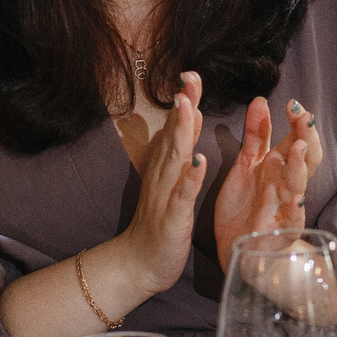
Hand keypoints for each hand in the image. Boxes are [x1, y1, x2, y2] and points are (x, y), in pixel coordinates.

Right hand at [118, 73, 207, 292]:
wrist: (138, 264)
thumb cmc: (159, 221)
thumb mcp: (170, 180)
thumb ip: (178, 146)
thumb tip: (189, 112)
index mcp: (166, 166)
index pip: (176, 127)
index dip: (185, 100)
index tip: (192, 73)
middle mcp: (162, 175)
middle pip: (174, 134)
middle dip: (184, 104)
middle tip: (190, 76)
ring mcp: (165, 195)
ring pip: (175, 158)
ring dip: (182, 131)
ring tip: (189, 105)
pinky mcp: (172, 218)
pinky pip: (182, 195)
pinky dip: (190, 177)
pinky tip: (199, 161)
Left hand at [212, 97, 322, 273]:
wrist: (239, 249)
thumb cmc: (246, 206)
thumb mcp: (248, 165)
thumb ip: (256, 135)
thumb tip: (261, 100)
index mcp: (280, 165)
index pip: (298, 137)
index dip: (298, 121)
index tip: (292, 102)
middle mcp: (287, 182)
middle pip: (307, 155)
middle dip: (306, 136)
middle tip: (302, 116)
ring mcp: (287, 205)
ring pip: (300, 183)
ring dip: (300, 166)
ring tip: (298, 149)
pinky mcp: (281, 229)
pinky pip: (291, 216)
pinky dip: (294, 205)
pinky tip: (295, 195)